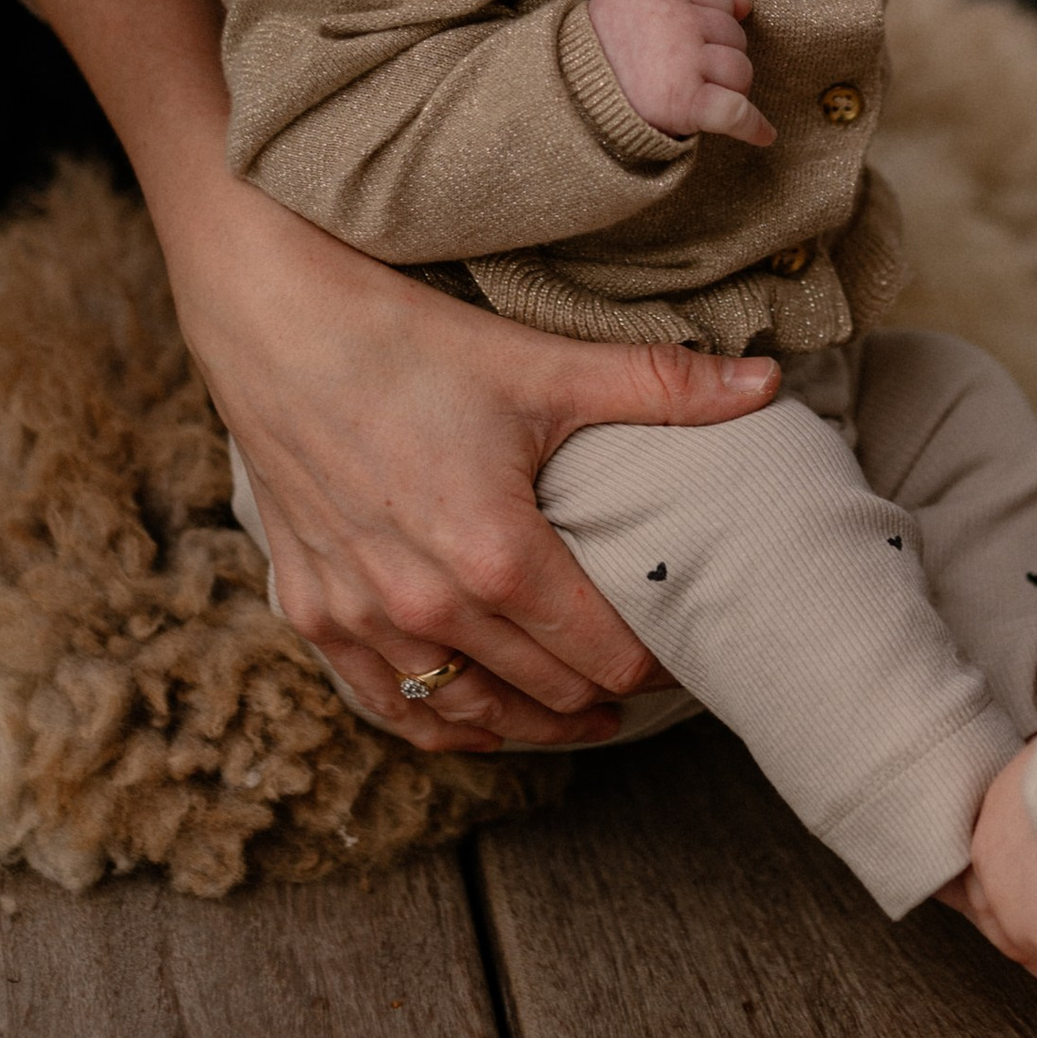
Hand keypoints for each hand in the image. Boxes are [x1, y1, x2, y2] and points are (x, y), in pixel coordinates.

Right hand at [14, 0, 778, 755]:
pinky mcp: (310, 607)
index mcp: (493, 556)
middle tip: (641, 682)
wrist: (269, 314)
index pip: (601, 652)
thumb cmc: (403, 334)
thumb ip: (663, 385)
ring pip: (461, 714)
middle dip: (599, 694)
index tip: (681, 650)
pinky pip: (380, 702)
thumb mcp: (541, 363)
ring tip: (575, 717)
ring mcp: (358, 616)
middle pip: (542, 692)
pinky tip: (466, 715)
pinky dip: (432, 719)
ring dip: (524, 723)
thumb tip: (767, 384)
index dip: (652, 662)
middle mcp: (423, 606)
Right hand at [590, 0, 776, 142]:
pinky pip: (736, 111)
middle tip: (683, 74)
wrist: (562, 91)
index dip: (714, 19)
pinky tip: (764, 134)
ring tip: (698, 97)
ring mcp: (684, 61)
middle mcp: (677, 20)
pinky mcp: (685, 102)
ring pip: (740, 70)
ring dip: (729, 88)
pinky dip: (753, 126)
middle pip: (733, 36)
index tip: (699, 37)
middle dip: (718, 56)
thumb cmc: (598, 45)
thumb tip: (745, 5)